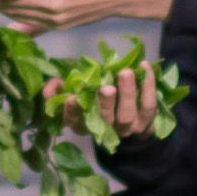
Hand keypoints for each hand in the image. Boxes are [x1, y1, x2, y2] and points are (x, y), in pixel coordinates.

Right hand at [42, 58, 157, 137]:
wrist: (127, 113)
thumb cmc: (93, 96)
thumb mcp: (73, 90)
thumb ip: (58, 88)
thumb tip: (47, 90)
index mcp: (83, 124)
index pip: (76, 121)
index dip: (73, 112)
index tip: (71, 98)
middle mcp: (105, 129)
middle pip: (105, 120)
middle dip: (106, 104)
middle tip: (107, 87)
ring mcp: (127, 127)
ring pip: (127, 114)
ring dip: (128, 94)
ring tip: (125, 72)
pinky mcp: (146, 120)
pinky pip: (149, 104)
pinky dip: (148, 85)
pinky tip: (143, 66)